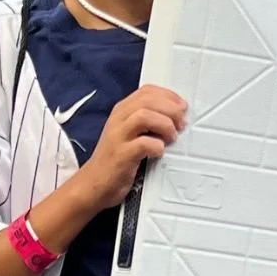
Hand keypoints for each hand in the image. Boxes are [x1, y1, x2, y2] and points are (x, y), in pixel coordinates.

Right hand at [77, 84, 187, 212]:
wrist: (94, 184)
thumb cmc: (116, 160)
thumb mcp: (128, 134)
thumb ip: (147, 122)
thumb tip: (176, 116)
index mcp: (121, 111)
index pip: (147, 91)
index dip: (169, 95)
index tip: (182, 106)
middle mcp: (119, 120)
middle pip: (148, 101)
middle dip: (171, 109)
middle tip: (181, 123)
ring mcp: (118, 136)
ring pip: (144, 116)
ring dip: (164, 125)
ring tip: (172, 137)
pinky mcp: (121, 155)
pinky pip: (143, 144)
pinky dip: (156, 146)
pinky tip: (159, 152)